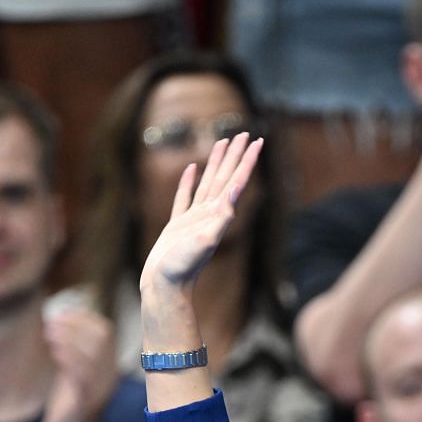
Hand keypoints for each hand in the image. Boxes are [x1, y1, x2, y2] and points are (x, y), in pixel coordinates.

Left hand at [40, 303, 119, 421]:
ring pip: (93, 355)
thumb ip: (73, 347)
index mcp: (109, 366)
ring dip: (69, 339)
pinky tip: (53, 353)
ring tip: (48, 334)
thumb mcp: (73, 370)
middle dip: (74, 325)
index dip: (83, 318)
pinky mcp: (86, 403)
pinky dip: (69, 359)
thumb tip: (59, 316)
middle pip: (102, 338)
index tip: (59, 314)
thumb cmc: (67, 402)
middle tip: (50, 323)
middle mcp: (110, 376)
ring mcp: (100, 390)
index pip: (105, 331)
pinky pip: (82, 376)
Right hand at [139, 134, 264, 295]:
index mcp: (218, 215)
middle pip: (226, 177)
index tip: (257, 141)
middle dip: (236, 155)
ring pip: (208, 183)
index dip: (247, 161)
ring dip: (216, 163)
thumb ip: (218, 222)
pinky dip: (188, 182)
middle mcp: (209, 214)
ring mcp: (193, 219)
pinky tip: (192, 170)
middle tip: (245, 133)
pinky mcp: (177, 226)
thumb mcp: (202, 244)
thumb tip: (231, 201)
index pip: (236, 181)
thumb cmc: (181, 269)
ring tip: (222, 143)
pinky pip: (184, 197)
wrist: (165, 288)